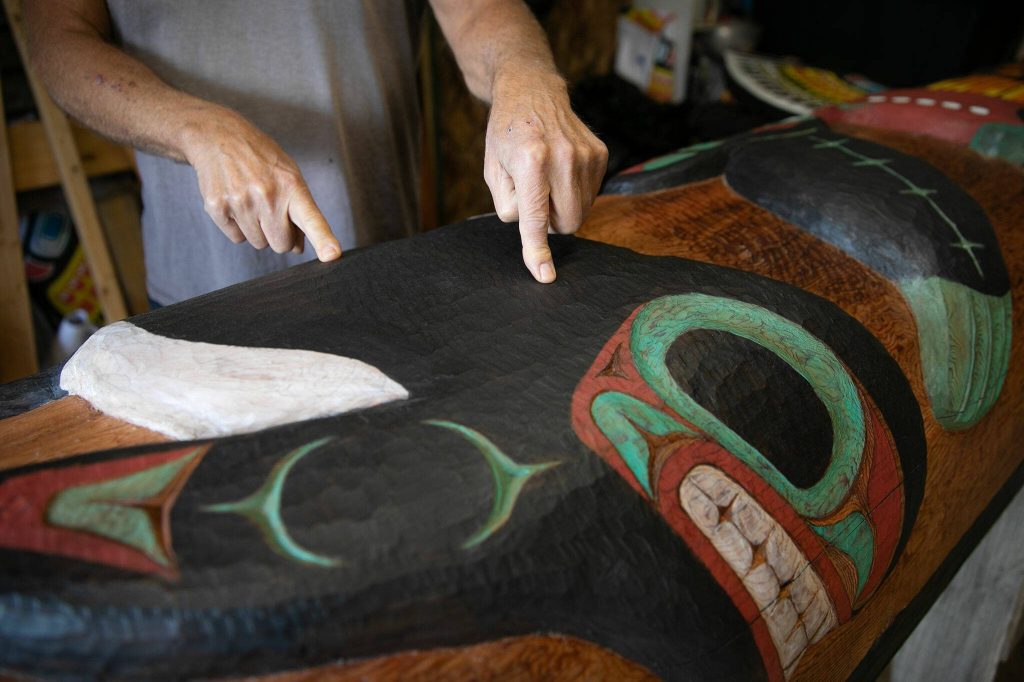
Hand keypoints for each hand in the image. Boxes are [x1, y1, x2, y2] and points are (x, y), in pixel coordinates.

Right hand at [183, 109, 341, 260]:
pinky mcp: (218, 208)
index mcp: (291, 185)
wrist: (218, 136)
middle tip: (271, 210)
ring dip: (258, 230)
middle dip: (279, 234)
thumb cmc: (260, 158)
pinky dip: (238, 227)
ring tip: (251, 201)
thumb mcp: (288, 175)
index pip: (311, 218)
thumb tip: (298, 248)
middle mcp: (267, 194)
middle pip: (282, 245)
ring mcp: (241, 202)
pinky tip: (236, 202)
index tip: (332, 255)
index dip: (323, 239)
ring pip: (259, 244)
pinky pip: (237, 238)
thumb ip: (299, 211)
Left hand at [484, 72, 607, 282]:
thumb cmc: (506, 135)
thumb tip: (536, 231)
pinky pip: (590, 194)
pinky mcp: (600, 153)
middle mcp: (563, 156)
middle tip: (535, 197)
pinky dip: (573, 191)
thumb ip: (510, 206)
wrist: (532, 91)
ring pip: (580, 211)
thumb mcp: (493, 171)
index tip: (545, 275)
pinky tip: (560, 168)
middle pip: (567, 222)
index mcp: (531, 160)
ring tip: (546, 176)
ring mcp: (586, 154)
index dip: (537, 249)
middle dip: (551, 222)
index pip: (536, 217)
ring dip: (561, 205)